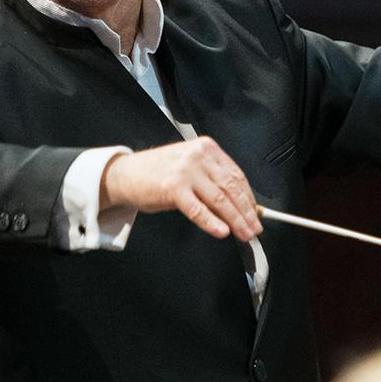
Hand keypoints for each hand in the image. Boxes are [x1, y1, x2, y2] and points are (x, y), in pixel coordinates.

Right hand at [99, 136, 261, 240]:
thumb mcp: (189, 168)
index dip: (249, 197)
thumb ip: (212, 179)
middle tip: (254, 228)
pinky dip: (212, 223)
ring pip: (219, 199)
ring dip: (234, 220)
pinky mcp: (172, 188)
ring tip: (243, 234)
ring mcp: (185, 171)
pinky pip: (198, 209)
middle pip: (231, 188)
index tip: (256, 213)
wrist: (124, 174)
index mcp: (206, 148)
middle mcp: (198, 156)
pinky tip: (221, 231)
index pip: (236, 175)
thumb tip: (238, 205)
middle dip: (246, 212)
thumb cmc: (157, 173)